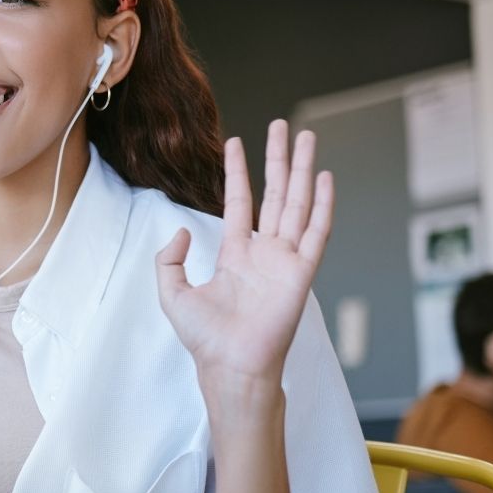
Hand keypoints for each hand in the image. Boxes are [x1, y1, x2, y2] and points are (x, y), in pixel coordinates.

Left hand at [155, 120, 332, 385]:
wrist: (230, 366)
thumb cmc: (204, 339)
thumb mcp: (172, 294)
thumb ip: (169, 259)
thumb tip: (181, 230)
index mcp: (236, 255)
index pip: (239, 202)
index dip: (237, 172)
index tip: (237, 142)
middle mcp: (264, 252)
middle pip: (276, 194)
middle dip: (279, 159)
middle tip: (285, 126)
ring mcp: (286, 260)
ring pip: (298, 204)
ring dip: (302, 170)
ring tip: (307, 137)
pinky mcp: (302, 273)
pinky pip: (316, 233)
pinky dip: (322, 205)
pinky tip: (323, 178)